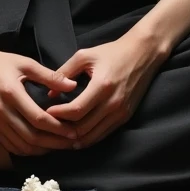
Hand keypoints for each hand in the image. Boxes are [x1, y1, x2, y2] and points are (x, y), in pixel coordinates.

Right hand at [0, 43, 80, 155]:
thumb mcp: (25, 63)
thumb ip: (49, 76)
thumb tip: (73, 85)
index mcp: (11, 93)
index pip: (38, 119)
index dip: (58, 128)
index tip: (73, 131)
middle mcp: (1, 111)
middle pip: (31, 138)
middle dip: (54, 143)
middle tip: (71, 142)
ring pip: (21, 146)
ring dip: (41, 150)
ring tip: (58, 145)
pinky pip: (10, 145)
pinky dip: (26, 150)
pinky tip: (38, 146)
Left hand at [44, 33, 168, 149]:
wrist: (143, 53)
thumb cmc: (112, 52)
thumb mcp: (85, 56)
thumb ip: (64, 72)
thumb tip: (49, 94)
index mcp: (102, 85)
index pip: (76, 110)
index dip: (59, 114)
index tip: (47, 111)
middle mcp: (113, 103)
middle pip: (83, 128)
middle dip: (63, 129)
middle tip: (50, 126)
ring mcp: (121, 112)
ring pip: (93, 136)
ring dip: (75, 138)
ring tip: (60, 134)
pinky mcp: (126, 117)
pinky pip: (103, 134)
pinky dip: (88, 138)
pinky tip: (77, 136)